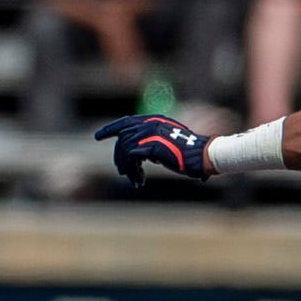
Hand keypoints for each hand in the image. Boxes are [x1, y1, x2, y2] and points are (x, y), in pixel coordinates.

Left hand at [96, 114, 210, 185]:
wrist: (201, 155)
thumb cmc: (189, 152)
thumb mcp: (167, 142)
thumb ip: (152, 142)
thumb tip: (138, 154)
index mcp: (154, 119)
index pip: (126, 121)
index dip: (111, 128)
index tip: (98, 136)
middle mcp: (150, 123)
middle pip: (122, 138)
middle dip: (118, 157)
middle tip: (122, 172)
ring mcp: (150, 133)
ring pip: (125, 149)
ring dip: (127, 168)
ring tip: (135, 179)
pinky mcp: (150, 146)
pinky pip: (131, 159)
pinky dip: (132, 172)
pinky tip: (139, 181)